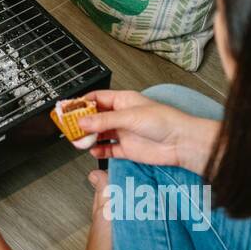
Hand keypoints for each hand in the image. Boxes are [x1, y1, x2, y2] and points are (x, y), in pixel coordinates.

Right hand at [82, 90, 218, 175]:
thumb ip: (104, 120)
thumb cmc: (164, 121)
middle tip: (69, 127)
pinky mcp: (127, 149)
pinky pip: (108, 149)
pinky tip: (93, 151)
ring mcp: (124, 133)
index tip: (68, 108)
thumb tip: (83, 121)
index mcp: (123, 101)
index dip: (82, 103)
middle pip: (96, 117)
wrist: (181, 143)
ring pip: (100, 134)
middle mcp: (122, 116)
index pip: (97, 99)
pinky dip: (99, 150)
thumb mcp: (130, 116)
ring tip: (78, 141)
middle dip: (82, 122)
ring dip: (89, 137)